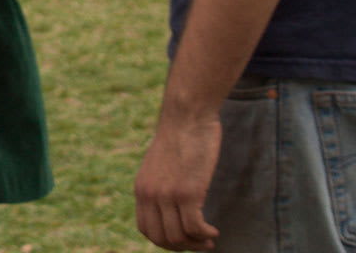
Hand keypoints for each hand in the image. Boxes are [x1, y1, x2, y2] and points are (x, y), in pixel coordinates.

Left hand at [134, 110, 221, 250]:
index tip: (184, 238)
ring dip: (197, 244)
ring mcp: (167, 194)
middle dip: (183, 246)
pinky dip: (206, 235)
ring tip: (209, 239)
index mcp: (141, 188)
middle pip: (161, 238)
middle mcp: (150, 194)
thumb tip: (170, 207)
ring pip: (179, 237)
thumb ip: (160, 185)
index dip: (165, 241)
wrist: (187, 115)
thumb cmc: (180, 137)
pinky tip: (214, 231)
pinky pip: (195, 228)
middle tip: (201, 243)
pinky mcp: (188, 192)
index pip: (146, 229)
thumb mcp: (161, 165)